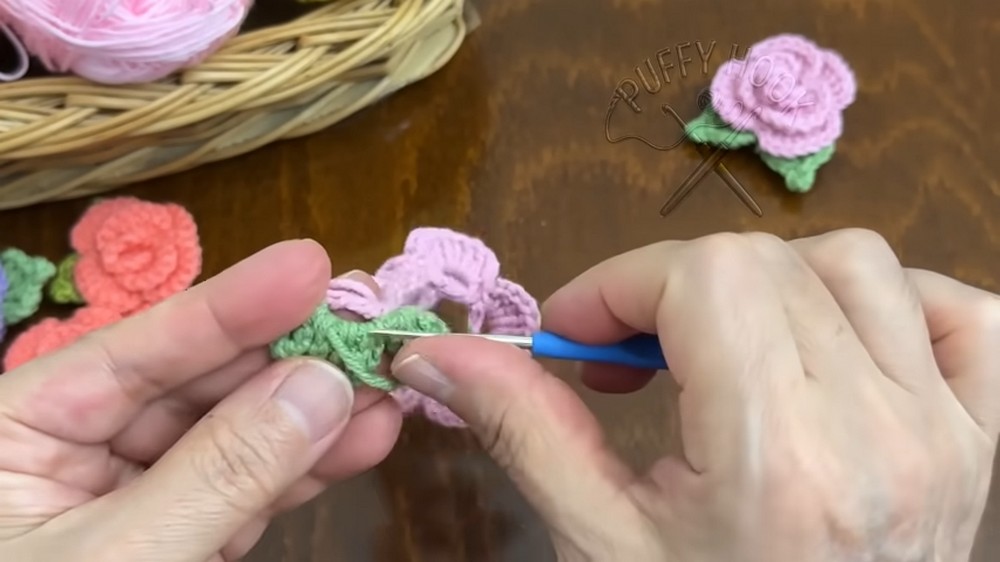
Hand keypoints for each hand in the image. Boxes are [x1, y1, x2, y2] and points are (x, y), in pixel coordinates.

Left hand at [0, 240, 401, 560]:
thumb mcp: (122, 560)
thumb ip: (221, 471)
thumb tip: (322, 383)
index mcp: (15, 433)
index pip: (137, 349)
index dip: (230, 304)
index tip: (314, 265)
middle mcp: (70, 452)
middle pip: (195, 385)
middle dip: (286, 358)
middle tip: (369, 323)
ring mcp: (128, 499)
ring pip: (231, 437)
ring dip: (312, 415)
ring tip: (387, 384)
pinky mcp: (172, 540)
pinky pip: (242, 489)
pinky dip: (302, 471)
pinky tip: (360, 439)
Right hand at [389, 229, 999, 560]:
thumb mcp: (598, 541)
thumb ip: (522, 428)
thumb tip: (435, 351)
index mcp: (780, 461)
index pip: (711, 279)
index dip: (625, 282)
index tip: (579, 331)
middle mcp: (880, 435)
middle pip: (772, 262)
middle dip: (678, 290)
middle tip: (634, 358)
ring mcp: (946, 437)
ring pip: (863, 267)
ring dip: (774, 284)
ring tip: (727, 350)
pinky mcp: (981, 445)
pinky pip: (970, 319)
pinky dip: (902, 305)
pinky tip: (839, 346)